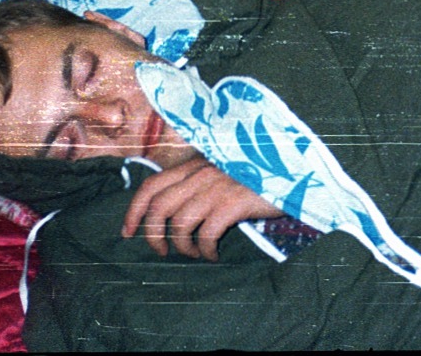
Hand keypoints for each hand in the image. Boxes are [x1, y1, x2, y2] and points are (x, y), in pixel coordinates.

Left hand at [121, 156, 283, 260]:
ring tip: (192, 254)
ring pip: (180, 223)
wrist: (293, 167)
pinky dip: (204, 251)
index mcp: (193, 164)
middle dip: (152, 235)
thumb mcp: (222, 167)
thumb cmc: (257, 172)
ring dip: (182, 246)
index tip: (128, 232)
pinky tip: (213, 255)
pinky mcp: (234, 202)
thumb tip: (176, 208)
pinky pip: (206, 234)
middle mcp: (200, 173)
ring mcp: (216, 187)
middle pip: (158, 207)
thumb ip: (200, 179)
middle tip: (160, 252)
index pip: (150, 185)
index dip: (133, 211)